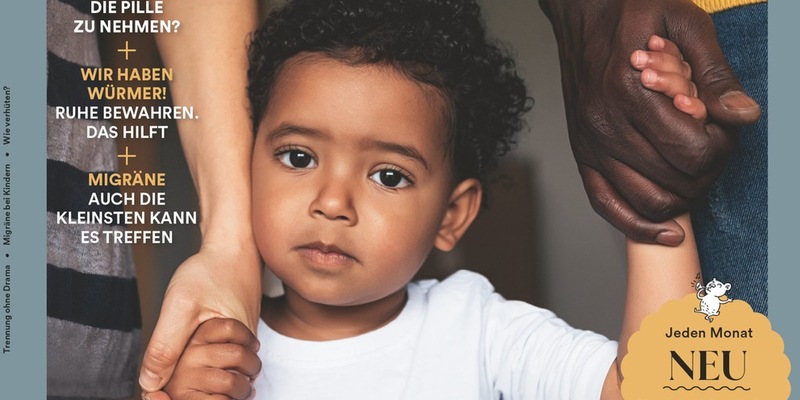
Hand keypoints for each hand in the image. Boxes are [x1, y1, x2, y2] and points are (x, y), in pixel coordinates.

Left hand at [140, 244, 261, 395]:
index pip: (212, 393)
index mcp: (236, 352)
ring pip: (214, 376)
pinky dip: (196, 362)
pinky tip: (182, 353)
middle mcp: (244, 354)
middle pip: (215, 389)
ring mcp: (241, 347)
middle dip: (186, 390)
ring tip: (167, 372)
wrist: (233, 247)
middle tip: (159, 385)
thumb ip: (165, 346)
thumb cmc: (213, 271)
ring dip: (191, 378)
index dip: (182, 396)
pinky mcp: (234, 340)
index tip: (157, 394)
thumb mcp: (180, 306)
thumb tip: (150, 382)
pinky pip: (215, 361)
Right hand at [539, 0, 759, 244]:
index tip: (723, 129)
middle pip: (674, 181)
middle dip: (707, 171)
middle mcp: (606, 125)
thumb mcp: (684, 23)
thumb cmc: (631, 12)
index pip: (692, 151)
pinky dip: (639, 226)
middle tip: (712, 146)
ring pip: (646, 201)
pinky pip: (607, 206)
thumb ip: (715, 73)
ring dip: (682, 198)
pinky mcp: (582, 155)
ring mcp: (591, 145)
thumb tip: (744, 117)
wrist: (581, 12)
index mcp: (630, 92)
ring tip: (695, 174)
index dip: (721, 148)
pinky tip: (667, 230)